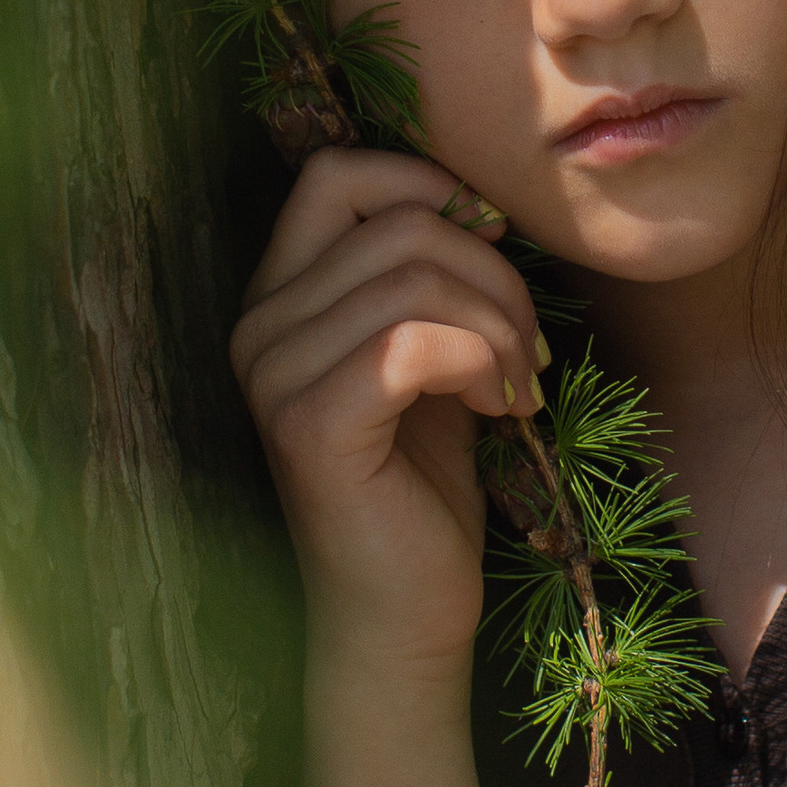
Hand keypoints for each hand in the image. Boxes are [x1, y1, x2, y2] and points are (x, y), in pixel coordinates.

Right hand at [232, 152, 549, 680]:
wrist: (405, 612)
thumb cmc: (425, 481)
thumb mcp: (432, 352)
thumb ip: (431, 275)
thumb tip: (479, 202)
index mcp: (280, 296)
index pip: (336, 173)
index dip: (428, 185)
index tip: (493, 250)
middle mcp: (257, 326)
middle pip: (396, 220)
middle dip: (492, 270)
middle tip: (528, 348)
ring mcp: (274, 377)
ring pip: (413, 277)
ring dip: (498, 323)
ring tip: (520, 384)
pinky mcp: (311, 427)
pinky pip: (413, 341)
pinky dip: (481, 360)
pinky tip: (504, 408)